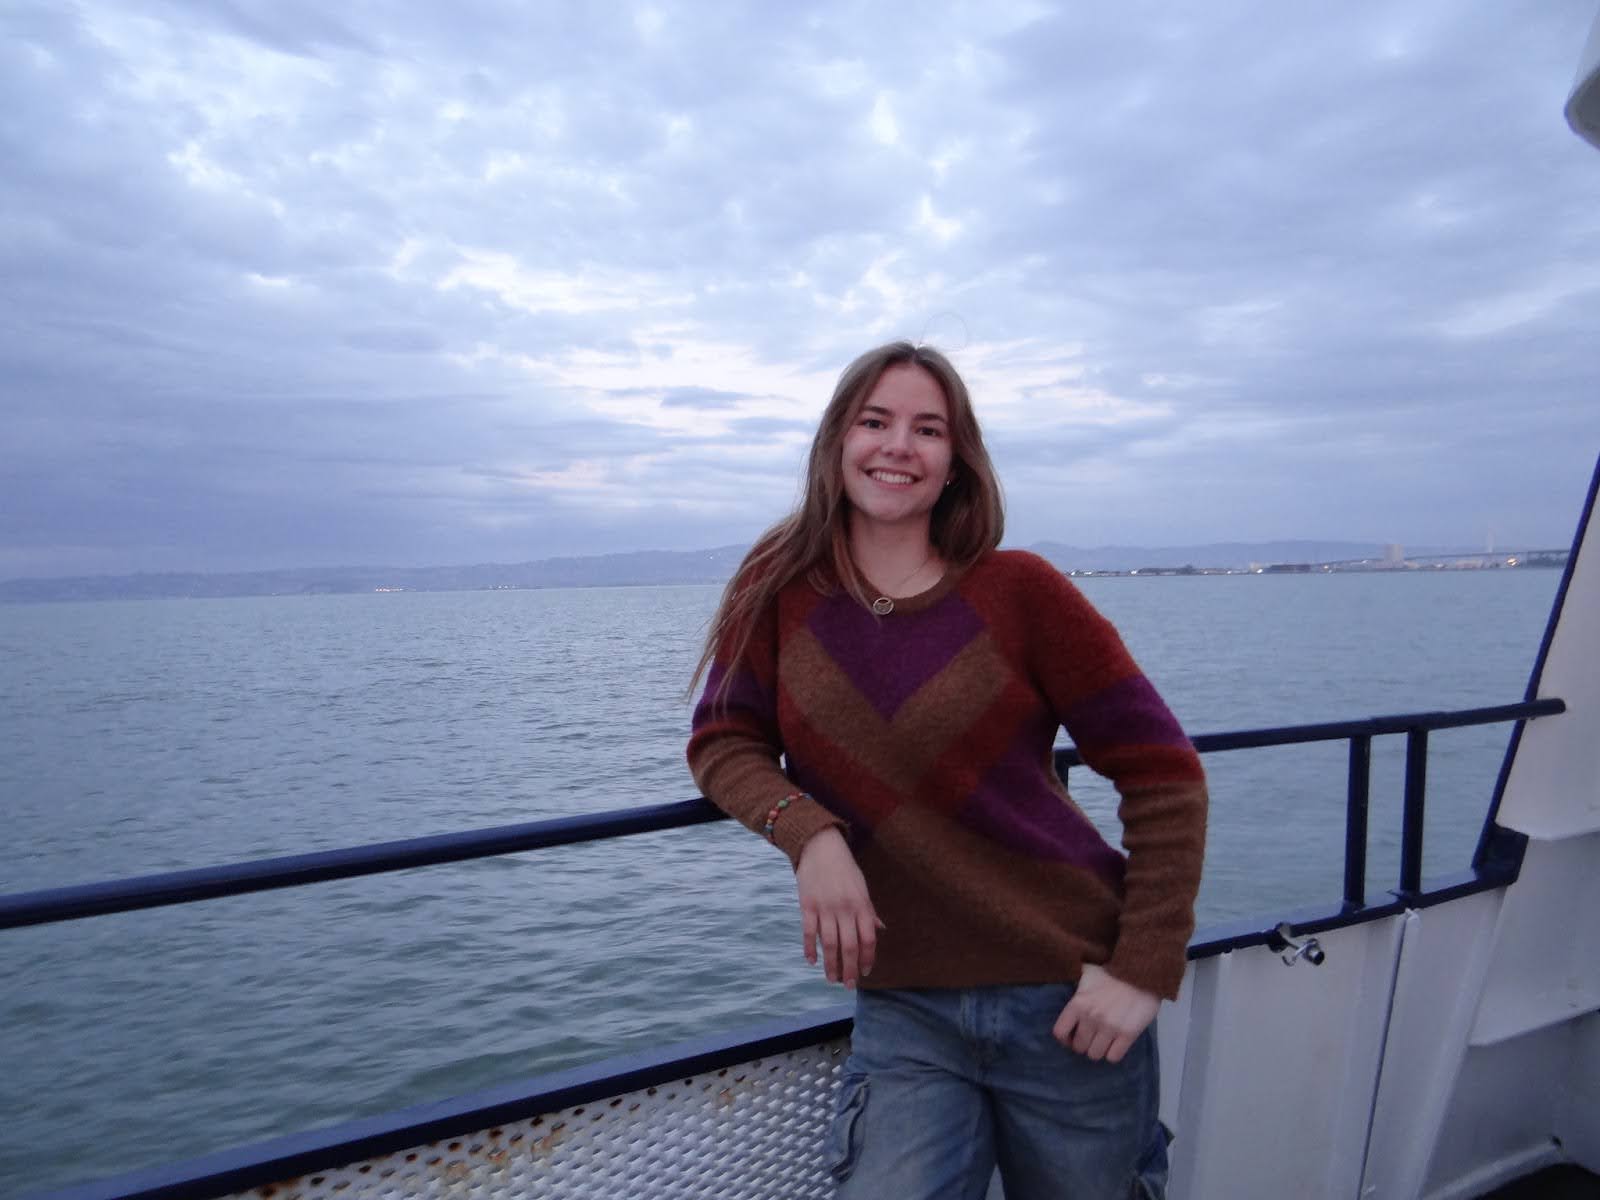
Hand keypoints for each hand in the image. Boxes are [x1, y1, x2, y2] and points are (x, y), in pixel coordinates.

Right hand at [795, 828, 882, 987]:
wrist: (820, 846)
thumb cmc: (844, 867)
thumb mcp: (862, 887)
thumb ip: (869, 911)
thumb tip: (880, 930)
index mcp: (861, 904)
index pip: (868, 939)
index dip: (867, 958)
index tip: (865, 973)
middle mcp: (845, 909)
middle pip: (849, 946)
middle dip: (850, 969)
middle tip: (848, 985)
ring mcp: (825, 908)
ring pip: (829, 944)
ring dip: (831, 965)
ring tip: (832, 979)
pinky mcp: (807, 905)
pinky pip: (809, 932)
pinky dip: (810, 949)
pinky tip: (812, 962)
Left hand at [1052, 964, 1158, 1062]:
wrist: (1141, 973)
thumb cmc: (1112, 971)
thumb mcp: (1087, 971)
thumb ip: (1073, 977)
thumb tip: (1065, 973)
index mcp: (1078, 1004)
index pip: (1059, 1032)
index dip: (1064, 1037)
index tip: (1071, 1036)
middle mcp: (1091, 1018)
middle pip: (1079, 1047)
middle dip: (1083, 1044)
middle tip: (1090, 1037)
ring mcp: (1110, 1028)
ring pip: (1095, 1055)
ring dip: (1098, 1049)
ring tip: (1103, 1041)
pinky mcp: (1128, 1034)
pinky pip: (1113, 1057)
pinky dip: (1113, 1053)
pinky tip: (1115, 1044)